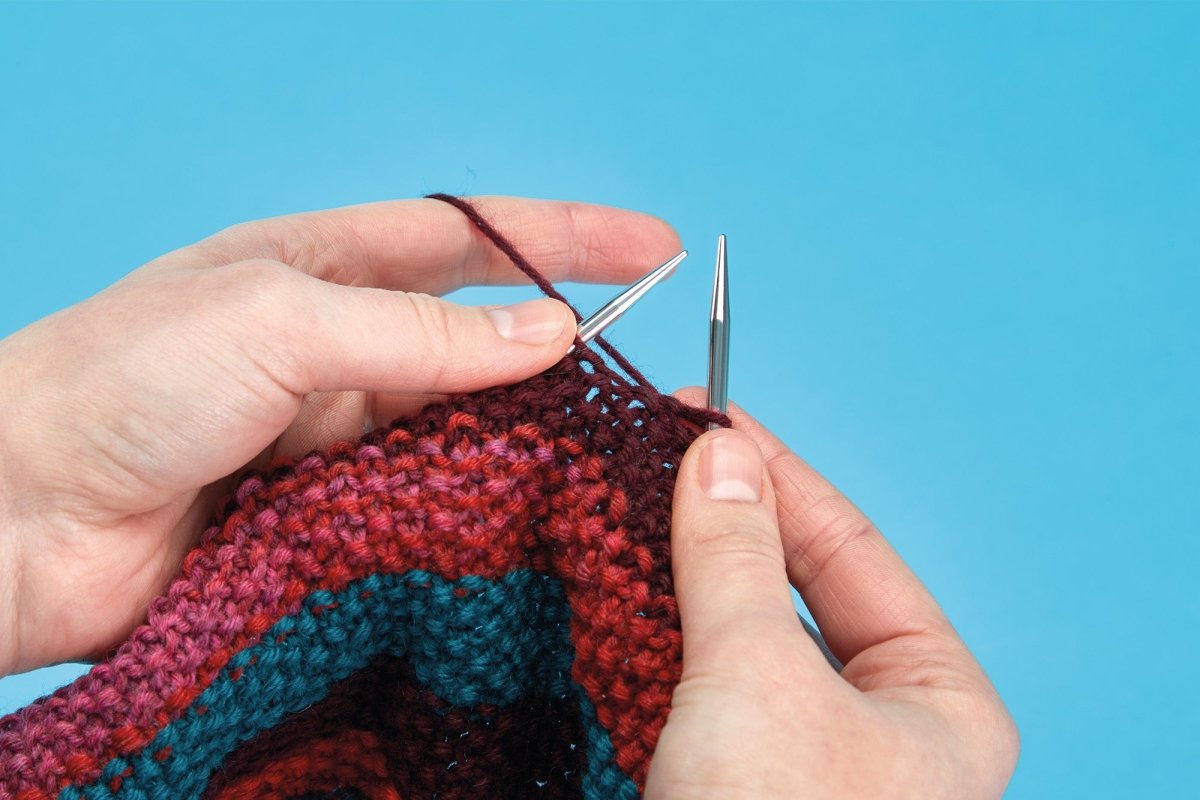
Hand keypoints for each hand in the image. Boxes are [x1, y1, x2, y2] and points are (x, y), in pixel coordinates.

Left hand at [0, 196, 678, 676]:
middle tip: (635, 376)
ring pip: (456, 427)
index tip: (650, 248)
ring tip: (588, 452)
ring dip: (515, 436)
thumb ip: (419, 334)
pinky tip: (512, 518)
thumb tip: (547, 337)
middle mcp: (330, 345)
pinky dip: (468, 507)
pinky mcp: (321, 513)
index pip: (466, 238)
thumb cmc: (115, 385)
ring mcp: (328, 432)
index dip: (563, 239)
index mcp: (317, 266)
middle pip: (472, 337)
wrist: (16, 518)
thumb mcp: (279, 323)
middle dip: (555, 349)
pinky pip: (420, 502)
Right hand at [645, 391, 1018, 798]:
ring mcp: (814, 759)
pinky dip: (664, 640)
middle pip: (798, 589)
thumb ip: (737, 558)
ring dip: (686, 581)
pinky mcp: (746, 781)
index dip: (776, 475)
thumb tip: (719, 453)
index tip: (707, 417)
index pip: (852, 548)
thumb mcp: (757, 675)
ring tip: (630, 513)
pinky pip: (708, 689)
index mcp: (942, 703)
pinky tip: (622, 596)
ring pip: (746, 640)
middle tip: (659, 459)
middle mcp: (888, 728)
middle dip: (725, 524)